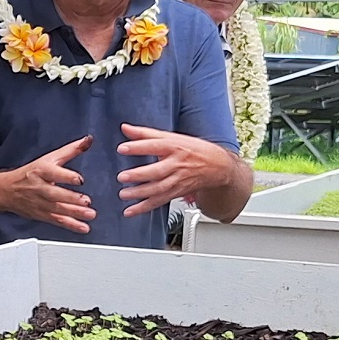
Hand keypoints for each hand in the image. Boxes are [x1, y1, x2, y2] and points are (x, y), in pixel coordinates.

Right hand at [0, 137, 94, 232]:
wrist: (6, 190)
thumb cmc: (30, 173)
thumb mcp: (49, 158)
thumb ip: (70, 151)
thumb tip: (88, 140)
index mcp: (41, 171)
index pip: (53, 173)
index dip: (66, 176)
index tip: (79, 179)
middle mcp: (39, 187)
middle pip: (55, 194)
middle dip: (70, 198)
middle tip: (86, 201)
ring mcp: (40, 202)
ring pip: (57, 208)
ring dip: (74, 213)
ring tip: (89, 214)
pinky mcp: (41, 214)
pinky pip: (57, 220)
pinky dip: (70, 225)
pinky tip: (82, 227)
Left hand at [115, 125, 235, 214]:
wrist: (216, 165)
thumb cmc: (191, 149)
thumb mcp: (170, 137)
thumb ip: (145, 134)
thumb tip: (125, 128)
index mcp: (173, 146)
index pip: (154, 145)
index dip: (138, 147)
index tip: (122, 148)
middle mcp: (175, 164)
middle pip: (157, 171)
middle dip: (139, 175)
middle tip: (122, 176)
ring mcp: (177, 180)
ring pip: (158, 188)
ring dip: (140, 193)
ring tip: (124, 194)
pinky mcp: (176, 192)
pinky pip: (159, 201)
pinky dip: (144, 207)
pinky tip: (130, 210)